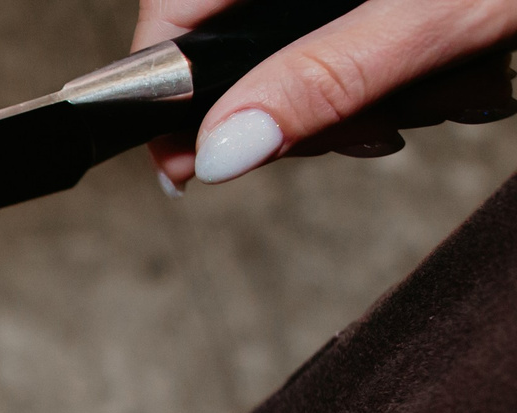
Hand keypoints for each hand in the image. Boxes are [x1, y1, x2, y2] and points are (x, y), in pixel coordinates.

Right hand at [140, 0, 516, 187]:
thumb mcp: (437, 15)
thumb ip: (323, 81)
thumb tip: (221, 149)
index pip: (179, 10)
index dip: (171, 94)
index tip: (186, 164)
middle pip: (249, 41)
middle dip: (306, 103)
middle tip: (366, 131)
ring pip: (320, 50)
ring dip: (381, 93)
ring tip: (454, 84)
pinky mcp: (406, 0)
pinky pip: (377, 41)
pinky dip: (424, 70)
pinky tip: (471, 68)